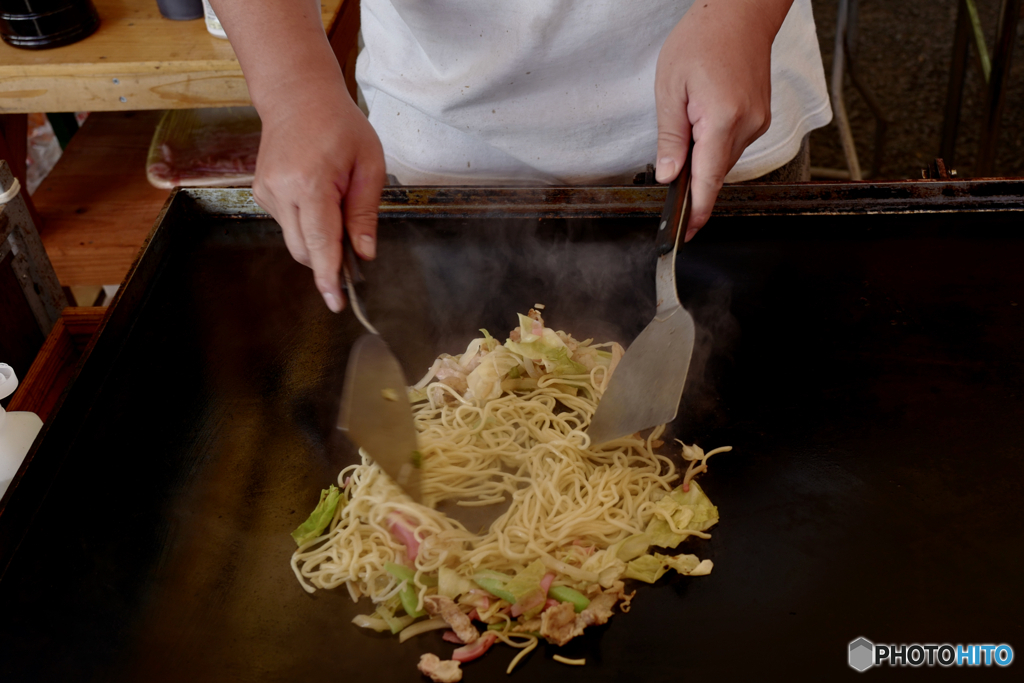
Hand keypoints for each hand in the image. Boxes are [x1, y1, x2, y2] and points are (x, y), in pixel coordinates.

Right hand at [253, 77, 385, 311]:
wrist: (297, 96)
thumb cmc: (339, 125)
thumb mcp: (368, 164)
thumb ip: (365, 212)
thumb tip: (364, 253)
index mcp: (310, 182)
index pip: (319, 242)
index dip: (329, 276)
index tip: (336, 302)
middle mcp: (281, 190)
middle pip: (304, 250)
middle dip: (329, 258)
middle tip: (355, 248)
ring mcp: (266, 192)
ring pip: (295, 240)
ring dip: (319, 239)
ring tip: (338, 204)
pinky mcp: (261, 193)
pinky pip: (288, 224)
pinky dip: (307, 223)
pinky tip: (319, 195)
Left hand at [654, 0, 790, 239]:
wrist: (739, 13)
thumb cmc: (702, 40)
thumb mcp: (670, 88)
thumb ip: (670, 138)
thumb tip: (668, 175)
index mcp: (721, 119)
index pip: (708, 181)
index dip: (696, 212)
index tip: (686, 233)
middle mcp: (747, 126)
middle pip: (715, 173)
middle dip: (692, 177)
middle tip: (671, 163)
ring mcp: (758, 123)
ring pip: (723, 160)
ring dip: (703, 155)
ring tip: (690, 119)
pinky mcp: (761, 118)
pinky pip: (733, 144)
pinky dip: (715, 143)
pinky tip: (705, 118)